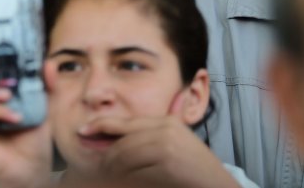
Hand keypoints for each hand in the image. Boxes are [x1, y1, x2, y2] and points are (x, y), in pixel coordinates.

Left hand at [89, 115, 238, 187]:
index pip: (125, 122)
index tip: (83, 131)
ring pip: (125, 158)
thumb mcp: (177, 143)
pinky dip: (128, 180)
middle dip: (107, 158)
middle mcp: (164, 130)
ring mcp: (166, 146)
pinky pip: (136, 173)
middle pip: (122, 143)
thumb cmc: (197, 170)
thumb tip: (118, 139)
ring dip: (115, 172)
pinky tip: (127, 184)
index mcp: (165, 123)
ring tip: (111, 179)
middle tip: (99, 169)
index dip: (100, 125)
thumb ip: (155, 133)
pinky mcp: (167, 164)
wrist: (220, 186)